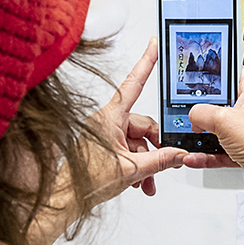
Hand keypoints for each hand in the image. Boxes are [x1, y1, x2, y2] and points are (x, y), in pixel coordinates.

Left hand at [86, 37, 186, 200]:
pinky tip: (138, 182)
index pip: (134, 84)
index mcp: (110, 117)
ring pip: (136, 141)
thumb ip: (160, 160)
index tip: (154, 45)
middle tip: (164, 164)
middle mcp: (106, 121)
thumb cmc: (85, 181)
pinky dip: (136, 164)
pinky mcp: (101, 146)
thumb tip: (178, 154)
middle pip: (142, 124)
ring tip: (147, 182)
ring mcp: (103, 134)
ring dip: (146, 161)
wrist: (65, 200)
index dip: (146, 62)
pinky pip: (127, 149)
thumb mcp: (132, 169)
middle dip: (155, 147)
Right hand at [184, 69, 243, 195]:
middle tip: (193, 109)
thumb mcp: (223, 120)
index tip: (205, 73)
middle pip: (223, 102)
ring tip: (192, 136)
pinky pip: (220, 149)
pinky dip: (207, 154)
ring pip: (220, 129)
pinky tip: (196, 157)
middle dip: (206, 108)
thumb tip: (193, 115)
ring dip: (204, 135)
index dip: (221, 70)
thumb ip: (201, 112)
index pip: (237, 72)